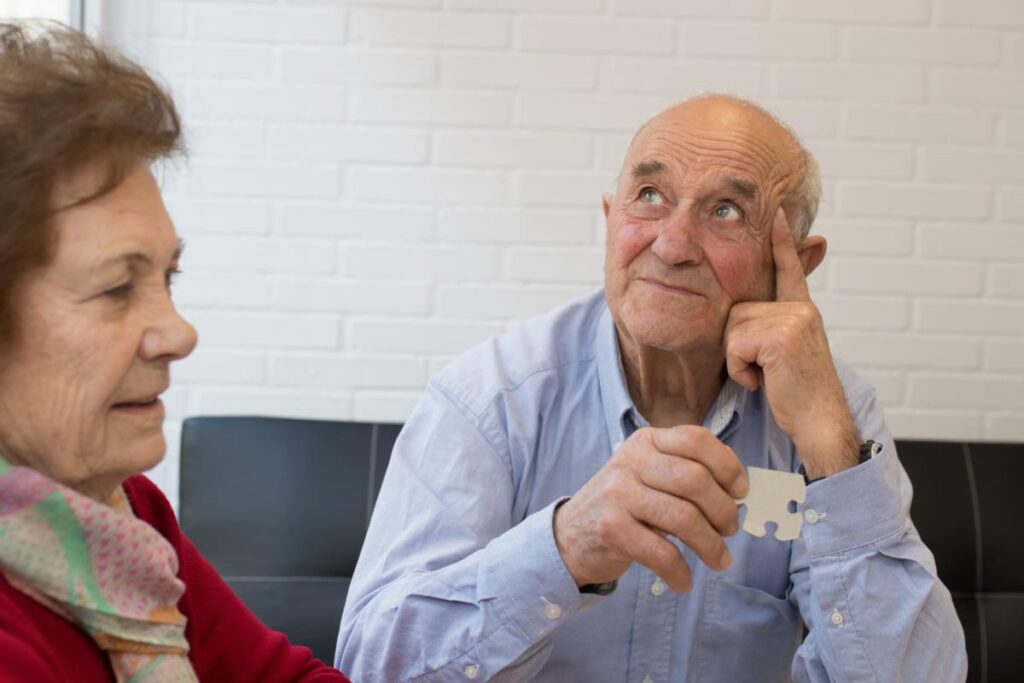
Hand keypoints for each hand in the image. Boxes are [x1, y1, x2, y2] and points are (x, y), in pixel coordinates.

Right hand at [553, 425, 747, 592]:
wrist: (570, 535)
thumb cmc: (624, 505)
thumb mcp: (650, 475)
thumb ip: (687, 472)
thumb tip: (739, 491)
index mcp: (646, 441)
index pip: (696, 440)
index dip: (727, 466)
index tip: (741, 491)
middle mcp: (630, 461)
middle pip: (695, 480)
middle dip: (724, 510)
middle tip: (729, 530)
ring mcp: (618, 494)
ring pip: (684, 518)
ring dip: (710, 545)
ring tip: (718, 559)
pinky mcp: (612, 529)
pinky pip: (662, 553)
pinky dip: (681, 572)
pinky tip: (684, 580)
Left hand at [723, 208, 858, 478]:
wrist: (821, 425)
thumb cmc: (797, 396)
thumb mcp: (785, 354)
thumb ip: (772, 330)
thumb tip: (745, 319)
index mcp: (802, 311)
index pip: (789, 268)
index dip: (782, 241)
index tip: (777, 211)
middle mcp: (801, 309)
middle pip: (737, 310)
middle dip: (737, 345)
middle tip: (764, 370)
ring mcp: (794, 320)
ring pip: (733, 328)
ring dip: (738, 360)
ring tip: (765, 377)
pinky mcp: (781, 337)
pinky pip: (735, 345)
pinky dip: (740, 370)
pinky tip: (764, 382)